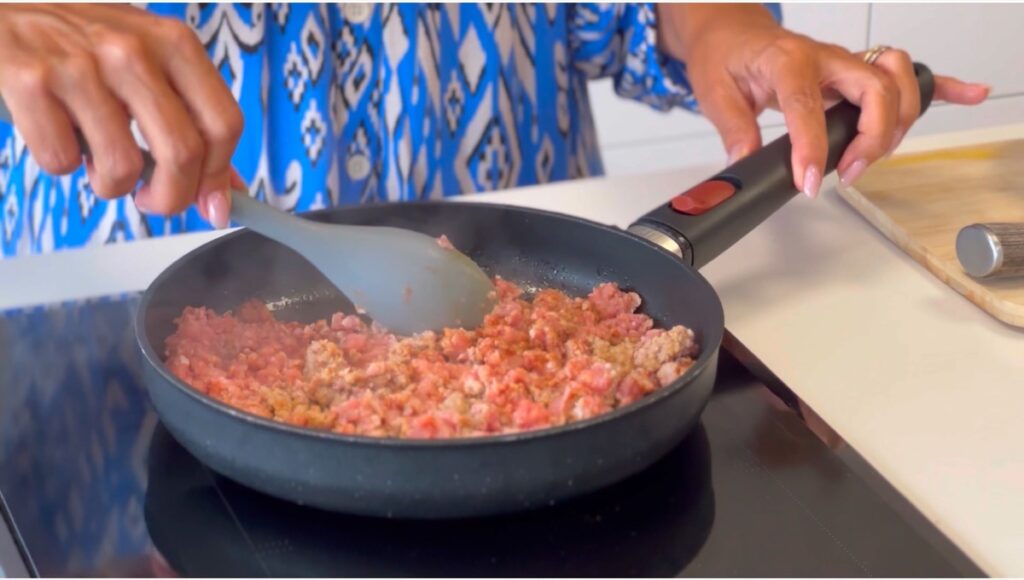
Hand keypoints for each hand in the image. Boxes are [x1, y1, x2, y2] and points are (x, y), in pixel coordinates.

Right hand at [0, 3, 241, 226]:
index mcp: (174, 43)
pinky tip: (59, 133)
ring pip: (122, 168)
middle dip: (171, 197)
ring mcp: (80, 64)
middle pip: (182, 153)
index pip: (224, 125)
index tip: (207, 200)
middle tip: (153, 199)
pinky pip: (62, 161)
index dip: (218, 175)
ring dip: (110, 184)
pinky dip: (62, 163)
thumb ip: (191, 125)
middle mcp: (132, 49)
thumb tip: (224, 197)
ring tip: (97, 158)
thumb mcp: (151, 67)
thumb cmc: (87, 46)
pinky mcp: (30, 83)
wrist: (7, 13)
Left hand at [657, 5, 989, 196]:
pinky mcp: (855, 72)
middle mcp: (825, 58)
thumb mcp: (715, 92)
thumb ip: (734, 128)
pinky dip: (941, 85)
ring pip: (894, 85)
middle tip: (847, 174)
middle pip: (874, 90)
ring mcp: (845, 63)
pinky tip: (970, 93)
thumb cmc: (726, 55)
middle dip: (870, 138)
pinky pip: (906, 75)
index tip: (809, 182)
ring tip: (867, 160)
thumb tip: (745, 163)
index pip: (806, 105)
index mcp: (786, 60)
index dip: (811, 148)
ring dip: (895, 125)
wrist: (733, 31)